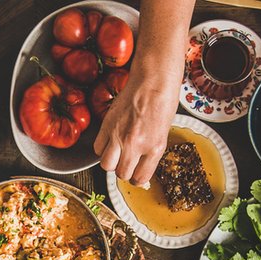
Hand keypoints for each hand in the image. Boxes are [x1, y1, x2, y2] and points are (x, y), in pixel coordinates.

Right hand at [93, 71, 174, 185]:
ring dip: (112, 162)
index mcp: (155, 148)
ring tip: (118, 154)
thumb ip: (151, 152)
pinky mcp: (107, 125)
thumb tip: (141, 167)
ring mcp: (119, 135)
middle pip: (121, 174)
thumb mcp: (163, 133)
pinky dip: (103, 149)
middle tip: (127, 163)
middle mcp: (136, 144)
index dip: (137, 179)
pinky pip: (98, 148)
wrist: (153, 80)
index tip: (136, 174)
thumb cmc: (163, 102)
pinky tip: (110, 142)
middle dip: (124, 171)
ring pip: (106, 165)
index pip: (140, 178)